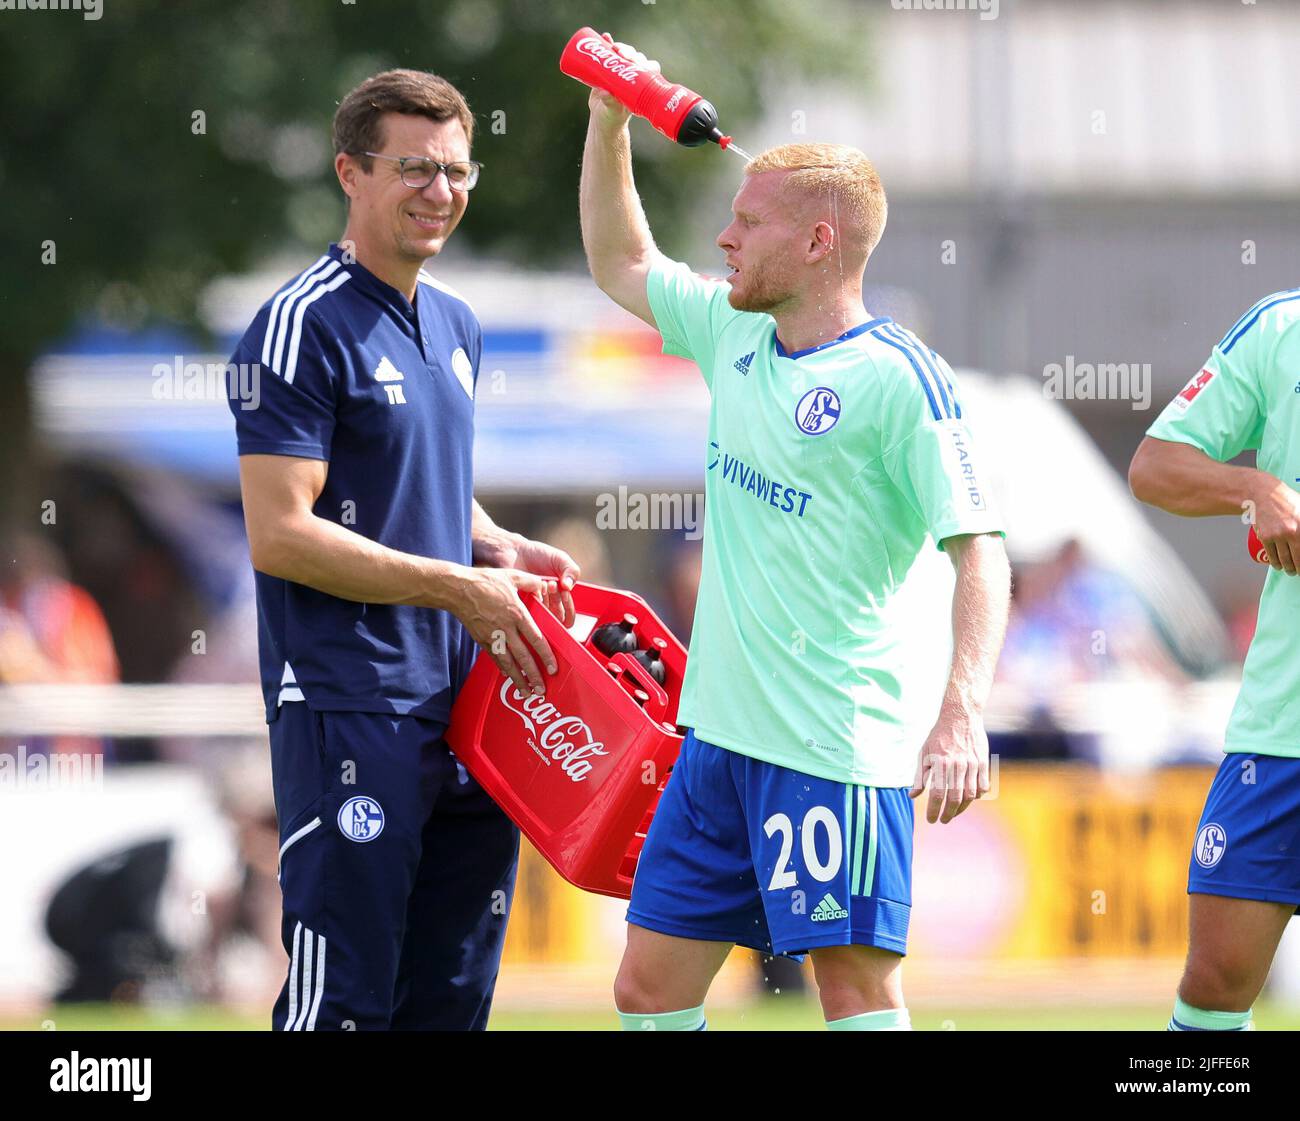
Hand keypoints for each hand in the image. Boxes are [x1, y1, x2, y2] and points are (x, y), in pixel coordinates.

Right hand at [454, 567, 558, 696]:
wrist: (458, 590)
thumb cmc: (485, 582)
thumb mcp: (512, 576)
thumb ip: (530, 582)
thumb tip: (544, 585)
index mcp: (517, 614)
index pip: (536, 639)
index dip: (546, 656)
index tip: (553, 668)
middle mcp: (506, 628)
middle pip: (523, 657)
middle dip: (533, 676)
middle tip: (541, 690)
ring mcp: (493, 636)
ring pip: (508, 662)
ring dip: (518, 679)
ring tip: (526, 692)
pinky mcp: (481, 639)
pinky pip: (494, 657)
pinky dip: (502, 668)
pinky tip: (508, 675)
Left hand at [489, 535, 579, 627]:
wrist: (513, 552)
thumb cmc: (537, 554)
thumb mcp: (560, 558)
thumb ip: (571, 570)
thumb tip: (569, 587)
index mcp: (561, 593)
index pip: (568, 612)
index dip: (568, 606)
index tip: (564, 592)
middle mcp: (548, 601)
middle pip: (557, 615)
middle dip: (556, 599)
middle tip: (551, 584)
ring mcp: (535, 604)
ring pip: (544, 615)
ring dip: (544, 601)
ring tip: (542, 584)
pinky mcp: (521, 604)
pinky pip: (528, 613)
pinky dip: (532, 603)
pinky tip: (531, 590)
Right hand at [588, 32, 657, 130]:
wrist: (602, 118)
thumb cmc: (613, 118)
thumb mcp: (612, 112)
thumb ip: (610, 103)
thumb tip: (605, 92)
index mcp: (642, 86)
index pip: (650, 69)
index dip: (646, 63)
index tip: (637, 64)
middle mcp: (634, 75)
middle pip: (637, 58)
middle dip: (630, 53)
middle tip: (621, 53)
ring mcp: (621, 70)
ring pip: (625, 54)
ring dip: (621, 47)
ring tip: (613, 46)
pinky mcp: (609, 67)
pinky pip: (609, 53)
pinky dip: (607, 43)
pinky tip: (605, 37)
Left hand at [910, 703, 989, 823]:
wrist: (961, 716)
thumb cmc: (939, 736)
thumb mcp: (925, 753)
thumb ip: (920, 776)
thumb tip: (912, 795)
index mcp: (940, 763)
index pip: (937, 794)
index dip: (934, 810)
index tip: (931, 820)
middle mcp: (957, 765)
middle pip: (954, 797)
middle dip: (948, 813)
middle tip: (943, 820)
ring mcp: (972, 764)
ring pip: (970, 794)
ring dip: (961, 808)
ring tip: (954, 813)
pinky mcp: (983, 762)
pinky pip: (983, 786)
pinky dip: (977, 796)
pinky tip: (969, 799)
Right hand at [1248, 472, 1299, 574]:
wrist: (1264, 494)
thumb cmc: (1287, 501)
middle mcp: (1292, 531)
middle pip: (1298, 557)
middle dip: (1299, 568)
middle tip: (1299, 571)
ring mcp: (1278, 535)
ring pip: (1284, 558)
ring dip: (1288, 568)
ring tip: (1290, 570)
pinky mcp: (1265, 537)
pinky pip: (1271, 554)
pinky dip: (1275, 563)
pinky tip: (1278, 566)